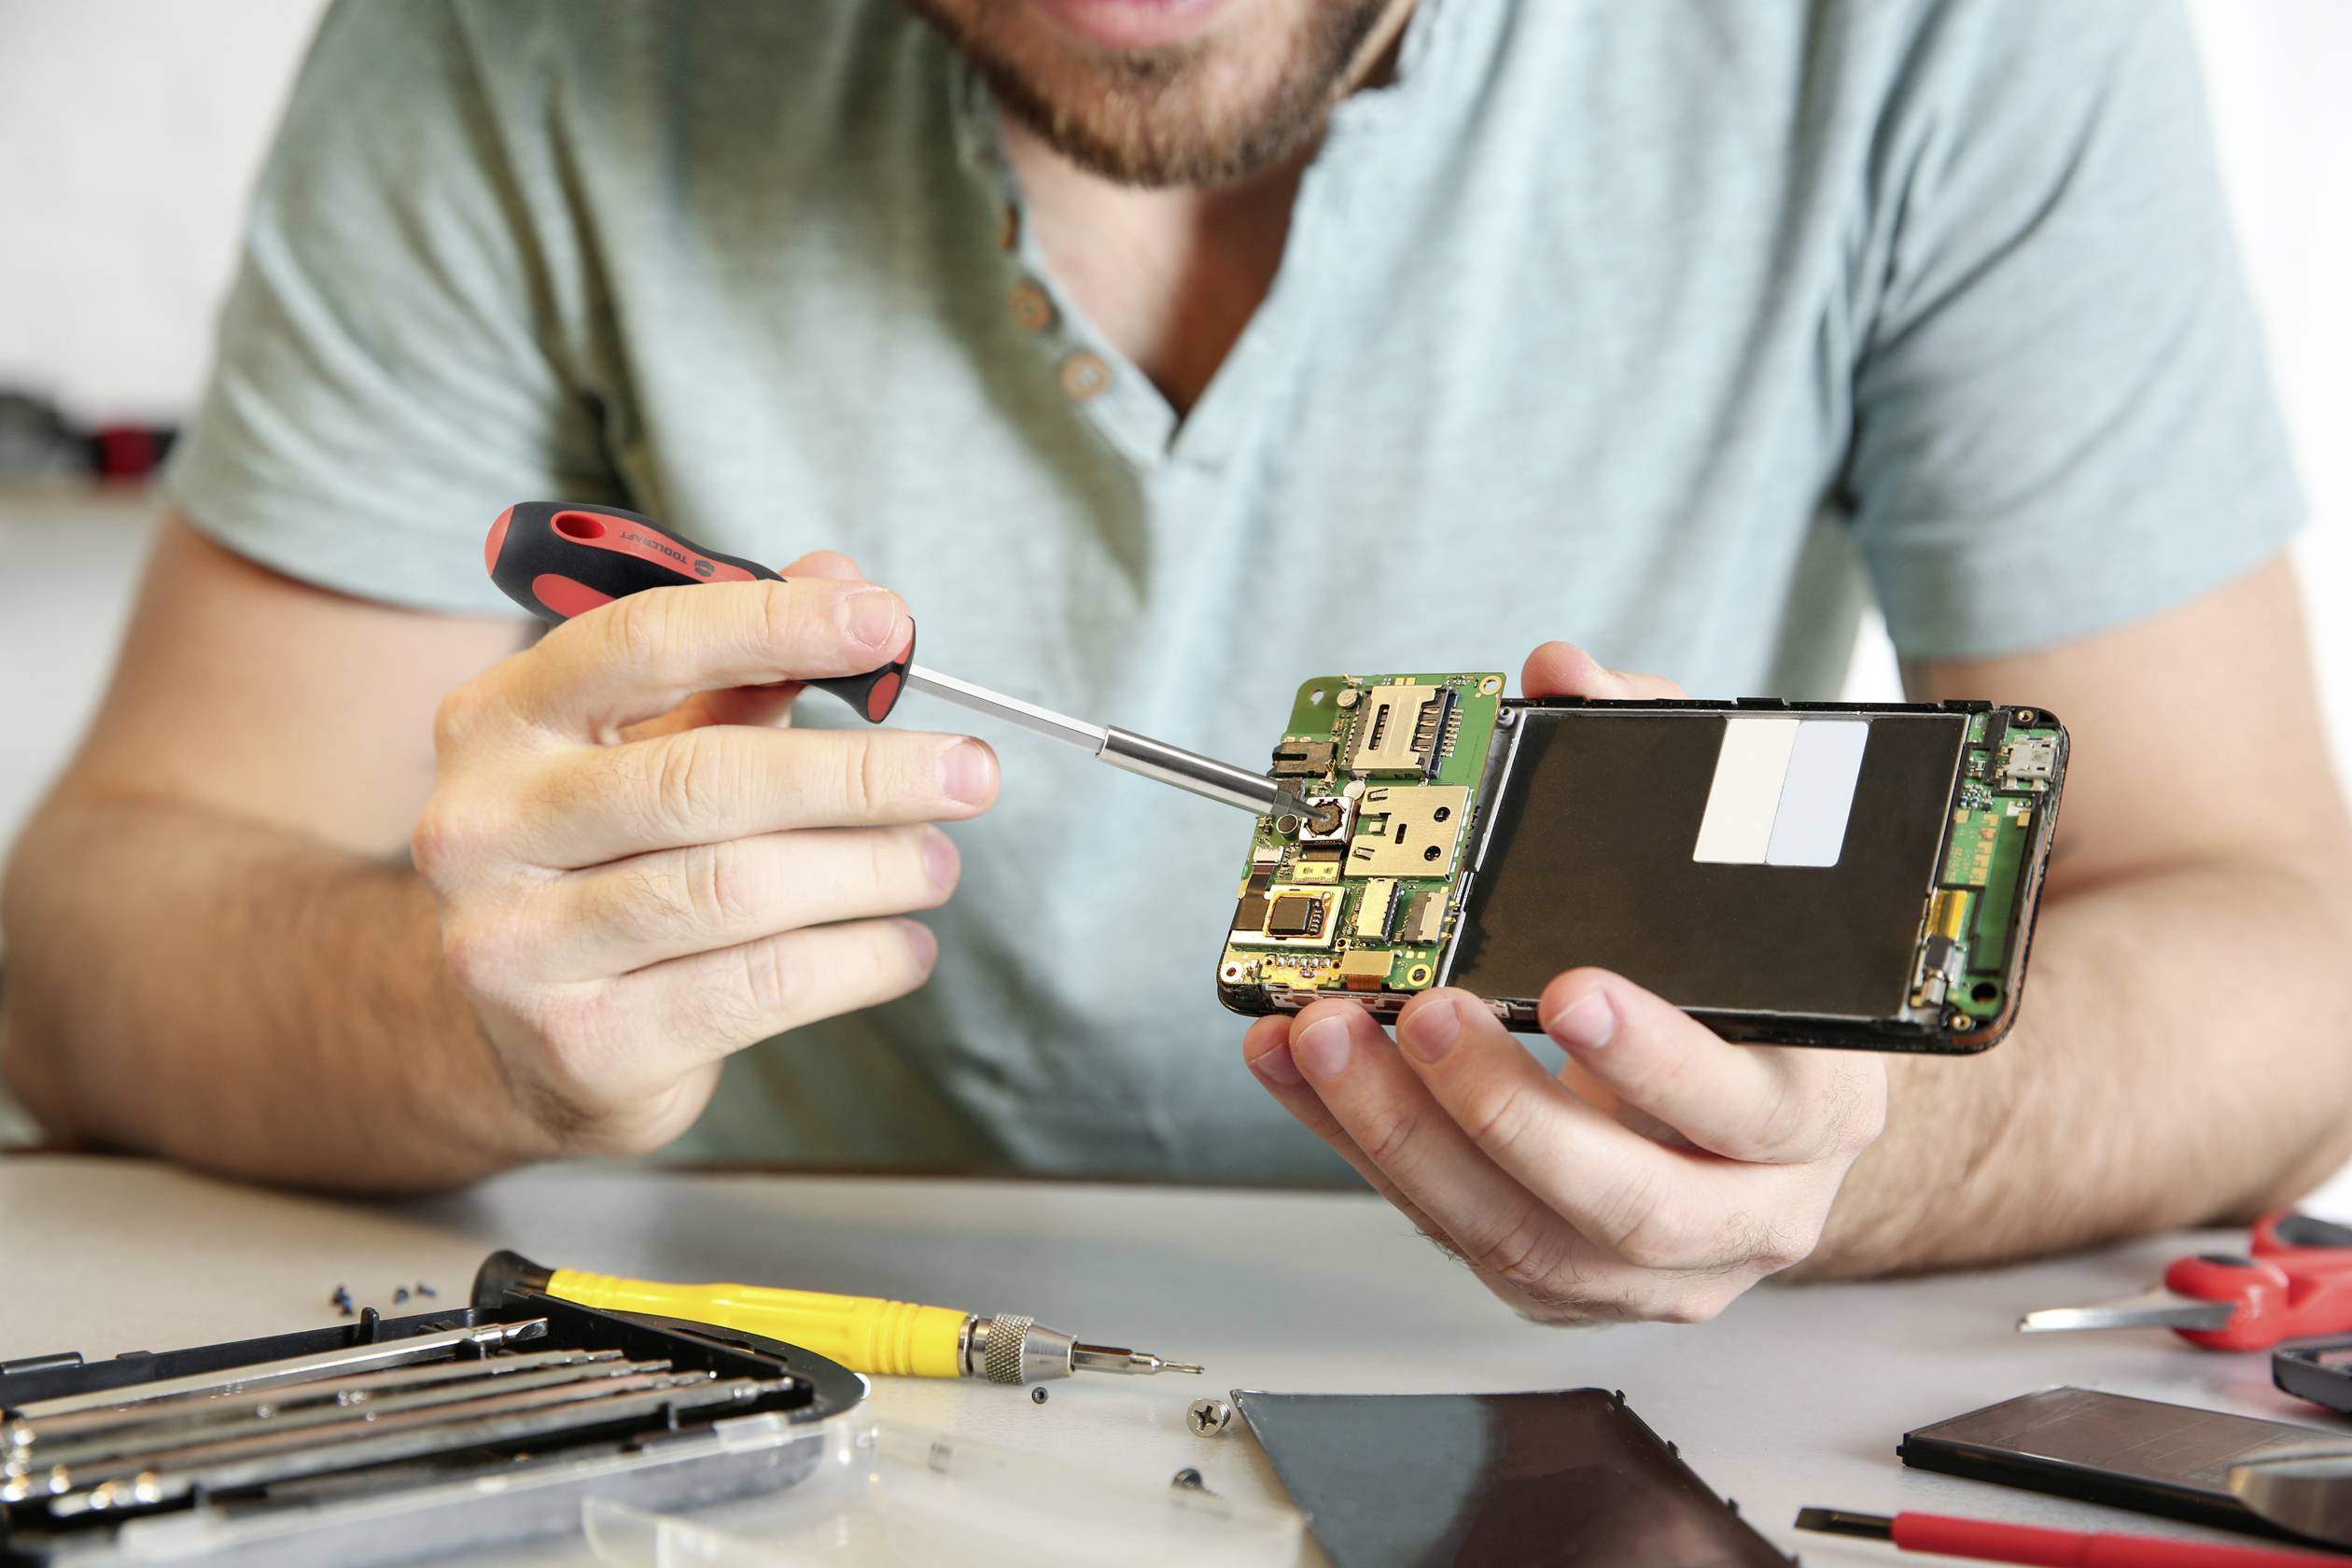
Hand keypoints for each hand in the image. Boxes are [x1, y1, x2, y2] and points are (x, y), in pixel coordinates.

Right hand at [412, 551, 996, 1155]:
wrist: (524, 1042)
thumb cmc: (604, 863)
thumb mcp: (647, 750)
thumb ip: (738, 670)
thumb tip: (840, 578)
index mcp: (501, 721)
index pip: (645, 646)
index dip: (775, 626)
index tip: (891, 626)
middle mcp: (486, 828)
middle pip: (705, 781)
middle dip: (859, 772)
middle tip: (969, 773)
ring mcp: (518, 947)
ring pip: (737, 890)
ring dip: (870, 870)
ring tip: (938, 863)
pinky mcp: (582, 1047)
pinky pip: (756, 987)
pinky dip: (856, 961)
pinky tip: (904, 947)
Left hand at [1239, 642, 1885, 1321]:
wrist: (1773, 1108)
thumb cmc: (1747, 984)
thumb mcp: (1737, 866)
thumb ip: (1654, 759)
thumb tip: (1562, 676)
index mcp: (1815, 1103)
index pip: (1751, 1104)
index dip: (1658, 1061)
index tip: (1569, 993)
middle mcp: (1751, 1208)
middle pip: (1626, 1198)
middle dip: (1499, 1107)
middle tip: (1415, 1013)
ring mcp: (1658, 1267)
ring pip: (1526, 1241)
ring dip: (1405, 1139)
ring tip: (1325, 1039)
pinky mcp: (1567, 1283)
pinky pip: (1457, 1235)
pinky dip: (1365, 1150)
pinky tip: (1306, 1073)